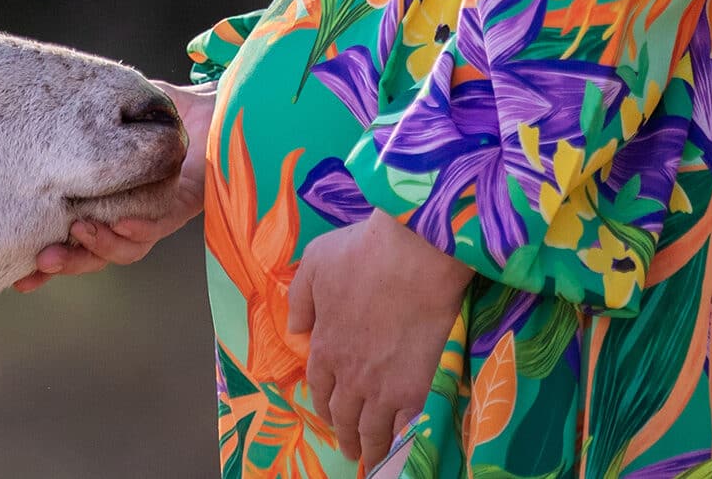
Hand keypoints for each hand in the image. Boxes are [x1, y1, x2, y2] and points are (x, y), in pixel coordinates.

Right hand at [13, 80, 216, 292]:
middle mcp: (134, 216)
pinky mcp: (190, 201)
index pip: (76, 243)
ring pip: (131, 248)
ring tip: (78, 232)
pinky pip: (165, 221)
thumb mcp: (111, 114)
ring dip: (102, 245)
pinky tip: (123, 222)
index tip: (17, 277)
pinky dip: (143, 226)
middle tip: (39, 263)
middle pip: (99, 255)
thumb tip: (38, 122)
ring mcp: (161, 213)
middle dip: (68, 263)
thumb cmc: (163, 110)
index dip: (50, 266)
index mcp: (110, 203)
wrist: (216, 101)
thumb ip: (81, 123)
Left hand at [287, 209, 471, 471]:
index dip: (323, 403)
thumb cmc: (363, 253)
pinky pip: (405, 428)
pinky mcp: (416, 389)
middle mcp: (348, 374)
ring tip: (372, 458)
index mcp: (324, 346)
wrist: (414, 256)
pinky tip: (403, 447)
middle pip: (343, 414)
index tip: (328, 413)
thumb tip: (295, 329)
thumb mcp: (315, 263)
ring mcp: (382, 386)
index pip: (319, 386)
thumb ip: (300, 299)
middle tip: (349, 447)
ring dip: (370, 447)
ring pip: (372, 430)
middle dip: (344, 433)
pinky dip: (401, 441)